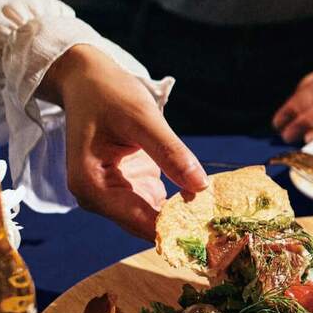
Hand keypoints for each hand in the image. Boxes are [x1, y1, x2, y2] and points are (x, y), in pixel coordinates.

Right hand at [40, 45, 207, 238]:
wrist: (88, 82)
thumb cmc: (109, 94)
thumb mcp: (142, 118)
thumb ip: (170, 152)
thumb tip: (201, 186)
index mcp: (92, 185)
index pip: (139, 222)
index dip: (176, 229)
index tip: (212, 231)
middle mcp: (97, 198)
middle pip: (146, 225)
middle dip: (183, 224)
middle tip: (225, 226)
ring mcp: (111, 194)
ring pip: (153, 217)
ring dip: (184, 214)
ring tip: (220, 214)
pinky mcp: (126, 186)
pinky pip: (156, 202)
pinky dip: (179, 201)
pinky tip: (206, 199)